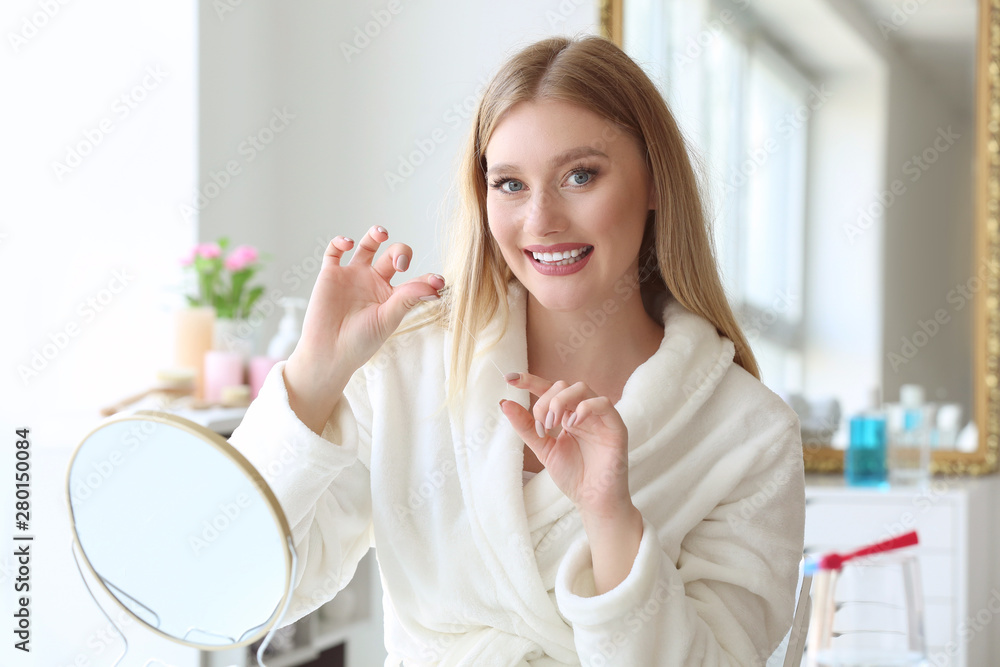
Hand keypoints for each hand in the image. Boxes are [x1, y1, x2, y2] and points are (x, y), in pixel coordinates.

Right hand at [289, 225, 443, 391]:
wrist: (328, 353)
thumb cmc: (360, 342)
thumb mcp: (388, 320)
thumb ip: (407, 299)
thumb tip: (434, 285)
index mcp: (392, 296)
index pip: (414, 280)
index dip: (427, 279)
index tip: (439, 282)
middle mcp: (374, 282)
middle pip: (393, 256)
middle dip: (401, 253)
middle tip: (402, 264)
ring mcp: (353, 276)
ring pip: (367, 246)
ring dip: (375, 235)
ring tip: (381, 234)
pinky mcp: (331, 275)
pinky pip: (334, 251)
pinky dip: (340, 242)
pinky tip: (349, 244)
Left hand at [500, 372, 632, 516]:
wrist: (593, 501)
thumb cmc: (573, 475)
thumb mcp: (543, 449)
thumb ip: (526, 427)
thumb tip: (504, 402)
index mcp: (566, 415)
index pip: (548, 390)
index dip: (530, 381)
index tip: (509, 378)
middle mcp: (582, 412)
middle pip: (562, 386)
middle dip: (545, 402)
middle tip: (542, 426)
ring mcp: (599, 417)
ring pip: (581, 388)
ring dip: (560, 402)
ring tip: (553, 425)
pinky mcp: (615, 426)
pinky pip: (603, 403)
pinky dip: (585, 407)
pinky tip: (573, 423)